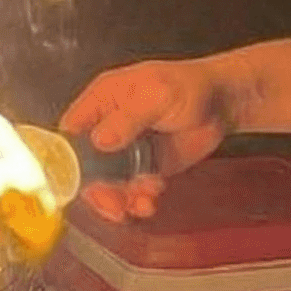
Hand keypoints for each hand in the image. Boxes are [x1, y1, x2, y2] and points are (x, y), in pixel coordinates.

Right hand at [58, 57, 231, 220]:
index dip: (66, 157)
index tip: (73, 180)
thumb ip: (127, 118)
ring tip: (140, 205)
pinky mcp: (144, 168)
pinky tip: (152, 197)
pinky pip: (132, 191)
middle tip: (112, 204)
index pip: (71, 131)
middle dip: (96, 188)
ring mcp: (126, 151)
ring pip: (108, 183)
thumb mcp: (156, 94)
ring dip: (119, 199)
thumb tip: (100, 141)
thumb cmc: (189, 85)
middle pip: (86, 165)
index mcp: (102, 101)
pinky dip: (140, 200)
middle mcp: (108, 127)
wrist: (224, 103)